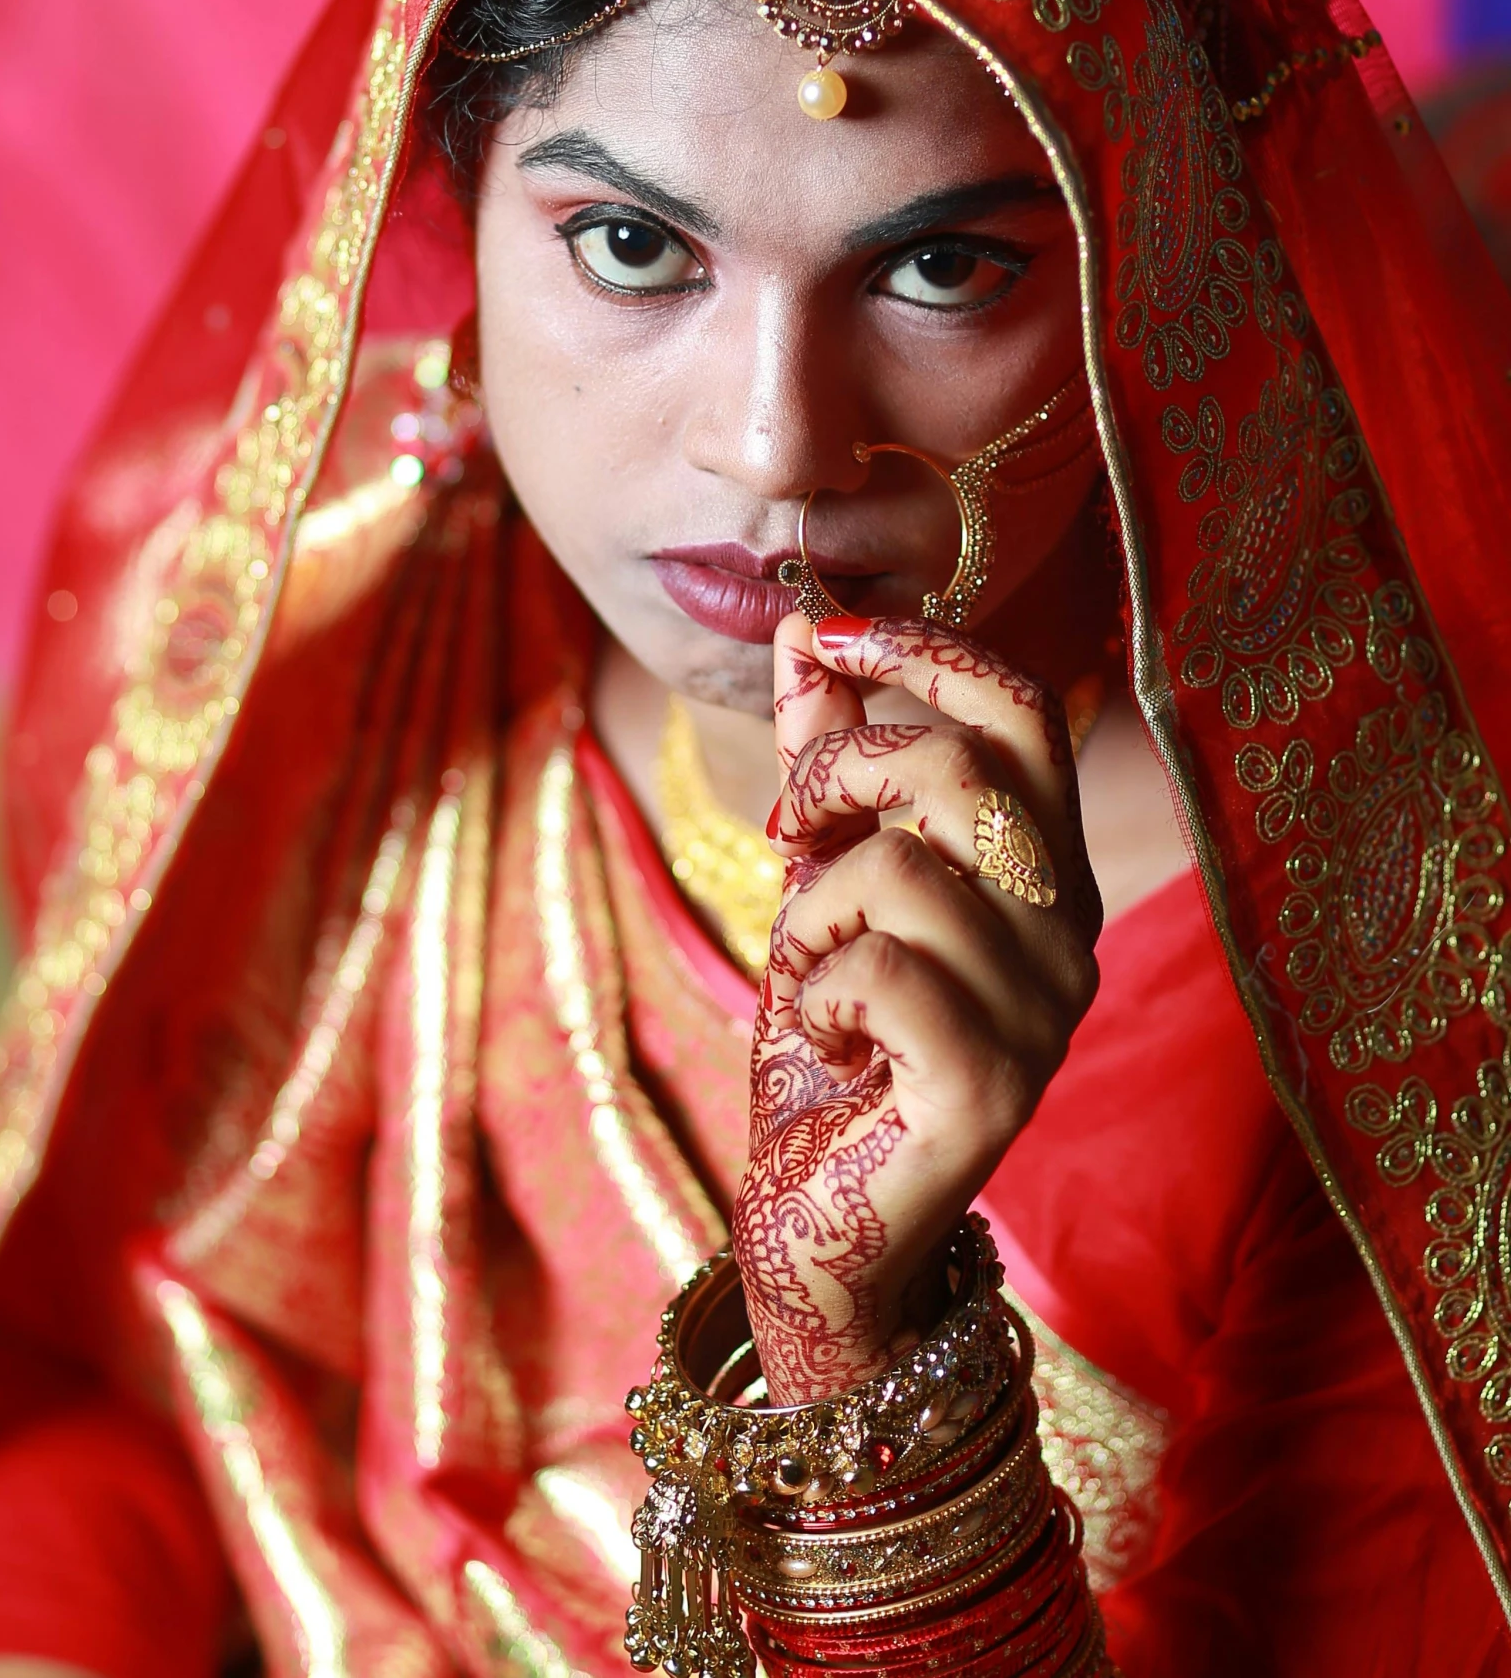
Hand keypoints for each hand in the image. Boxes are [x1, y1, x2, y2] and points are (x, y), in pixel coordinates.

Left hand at [732, 612, 1100, 1403]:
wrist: (825, 1226)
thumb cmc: (832, 1049)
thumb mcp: (819, 882)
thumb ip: (826, 762)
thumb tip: (802, 631)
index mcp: (1043, 871)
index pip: (1023, 707)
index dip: (924, 651)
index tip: (825, 639)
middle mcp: (1068, 933)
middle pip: (966, 766)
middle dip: (842, 772)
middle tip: (789, 836)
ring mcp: (1042, 1013)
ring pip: (903, 867)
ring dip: (814, 909)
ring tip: (814, 974)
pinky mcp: (992, 1084)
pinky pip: (881, 966)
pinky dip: (819, 989)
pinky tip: (831, 1042)